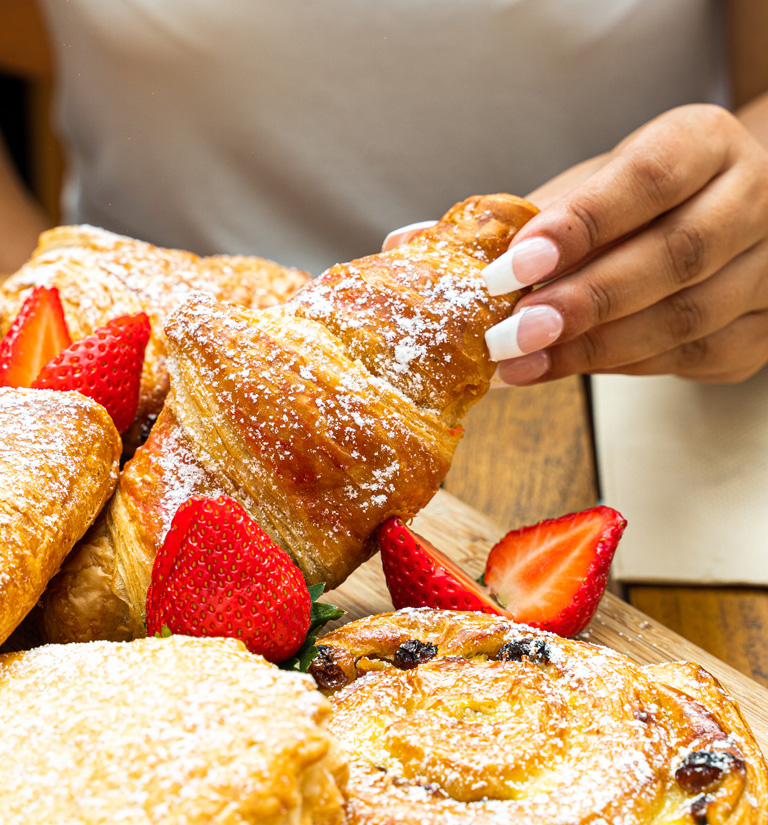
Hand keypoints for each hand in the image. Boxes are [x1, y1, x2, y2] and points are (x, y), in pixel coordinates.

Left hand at [388, 105, 767, 384]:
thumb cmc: (633, 205)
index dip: (583, 223)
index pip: (650, 178)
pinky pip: (687, 360)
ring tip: (517, 365)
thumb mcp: (580, 191)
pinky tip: (562, 368)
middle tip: (509, 335)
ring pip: (684, 320)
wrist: (715, 218)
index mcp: (704, 145)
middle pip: (675, 258)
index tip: (515, 262)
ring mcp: (767, 271)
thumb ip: (507, 220)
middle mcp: (753, 201)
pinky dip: (616, 368)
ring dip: (591, 350)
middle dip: (583, 303)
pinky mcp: (758, 332)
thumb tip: (404, 247)